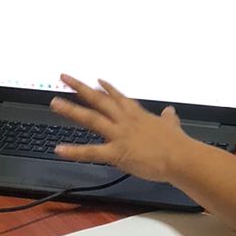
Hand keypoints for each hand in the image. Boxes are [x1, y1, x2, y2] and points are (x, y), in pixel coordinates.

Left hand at [51, 76, 190, 182]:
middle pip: (98, 100)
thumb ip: (168, 118)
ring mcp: (118, 134)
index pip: (118, 97)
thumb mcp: (172, 125)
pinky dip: (74, 151)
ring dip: (71, 110)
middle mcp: (124, 120)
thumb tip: (170, 111)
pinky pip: (91, 151)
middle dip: (80, 88)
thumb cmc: (177, 143)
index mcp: (136, 114)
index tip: (96, 80)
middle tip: (64, 78)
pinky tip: (59, 149)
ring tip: (55, 102)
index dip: (106, 88)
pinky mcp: (116, 152)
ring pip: (91, 118)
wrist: (180, 157)